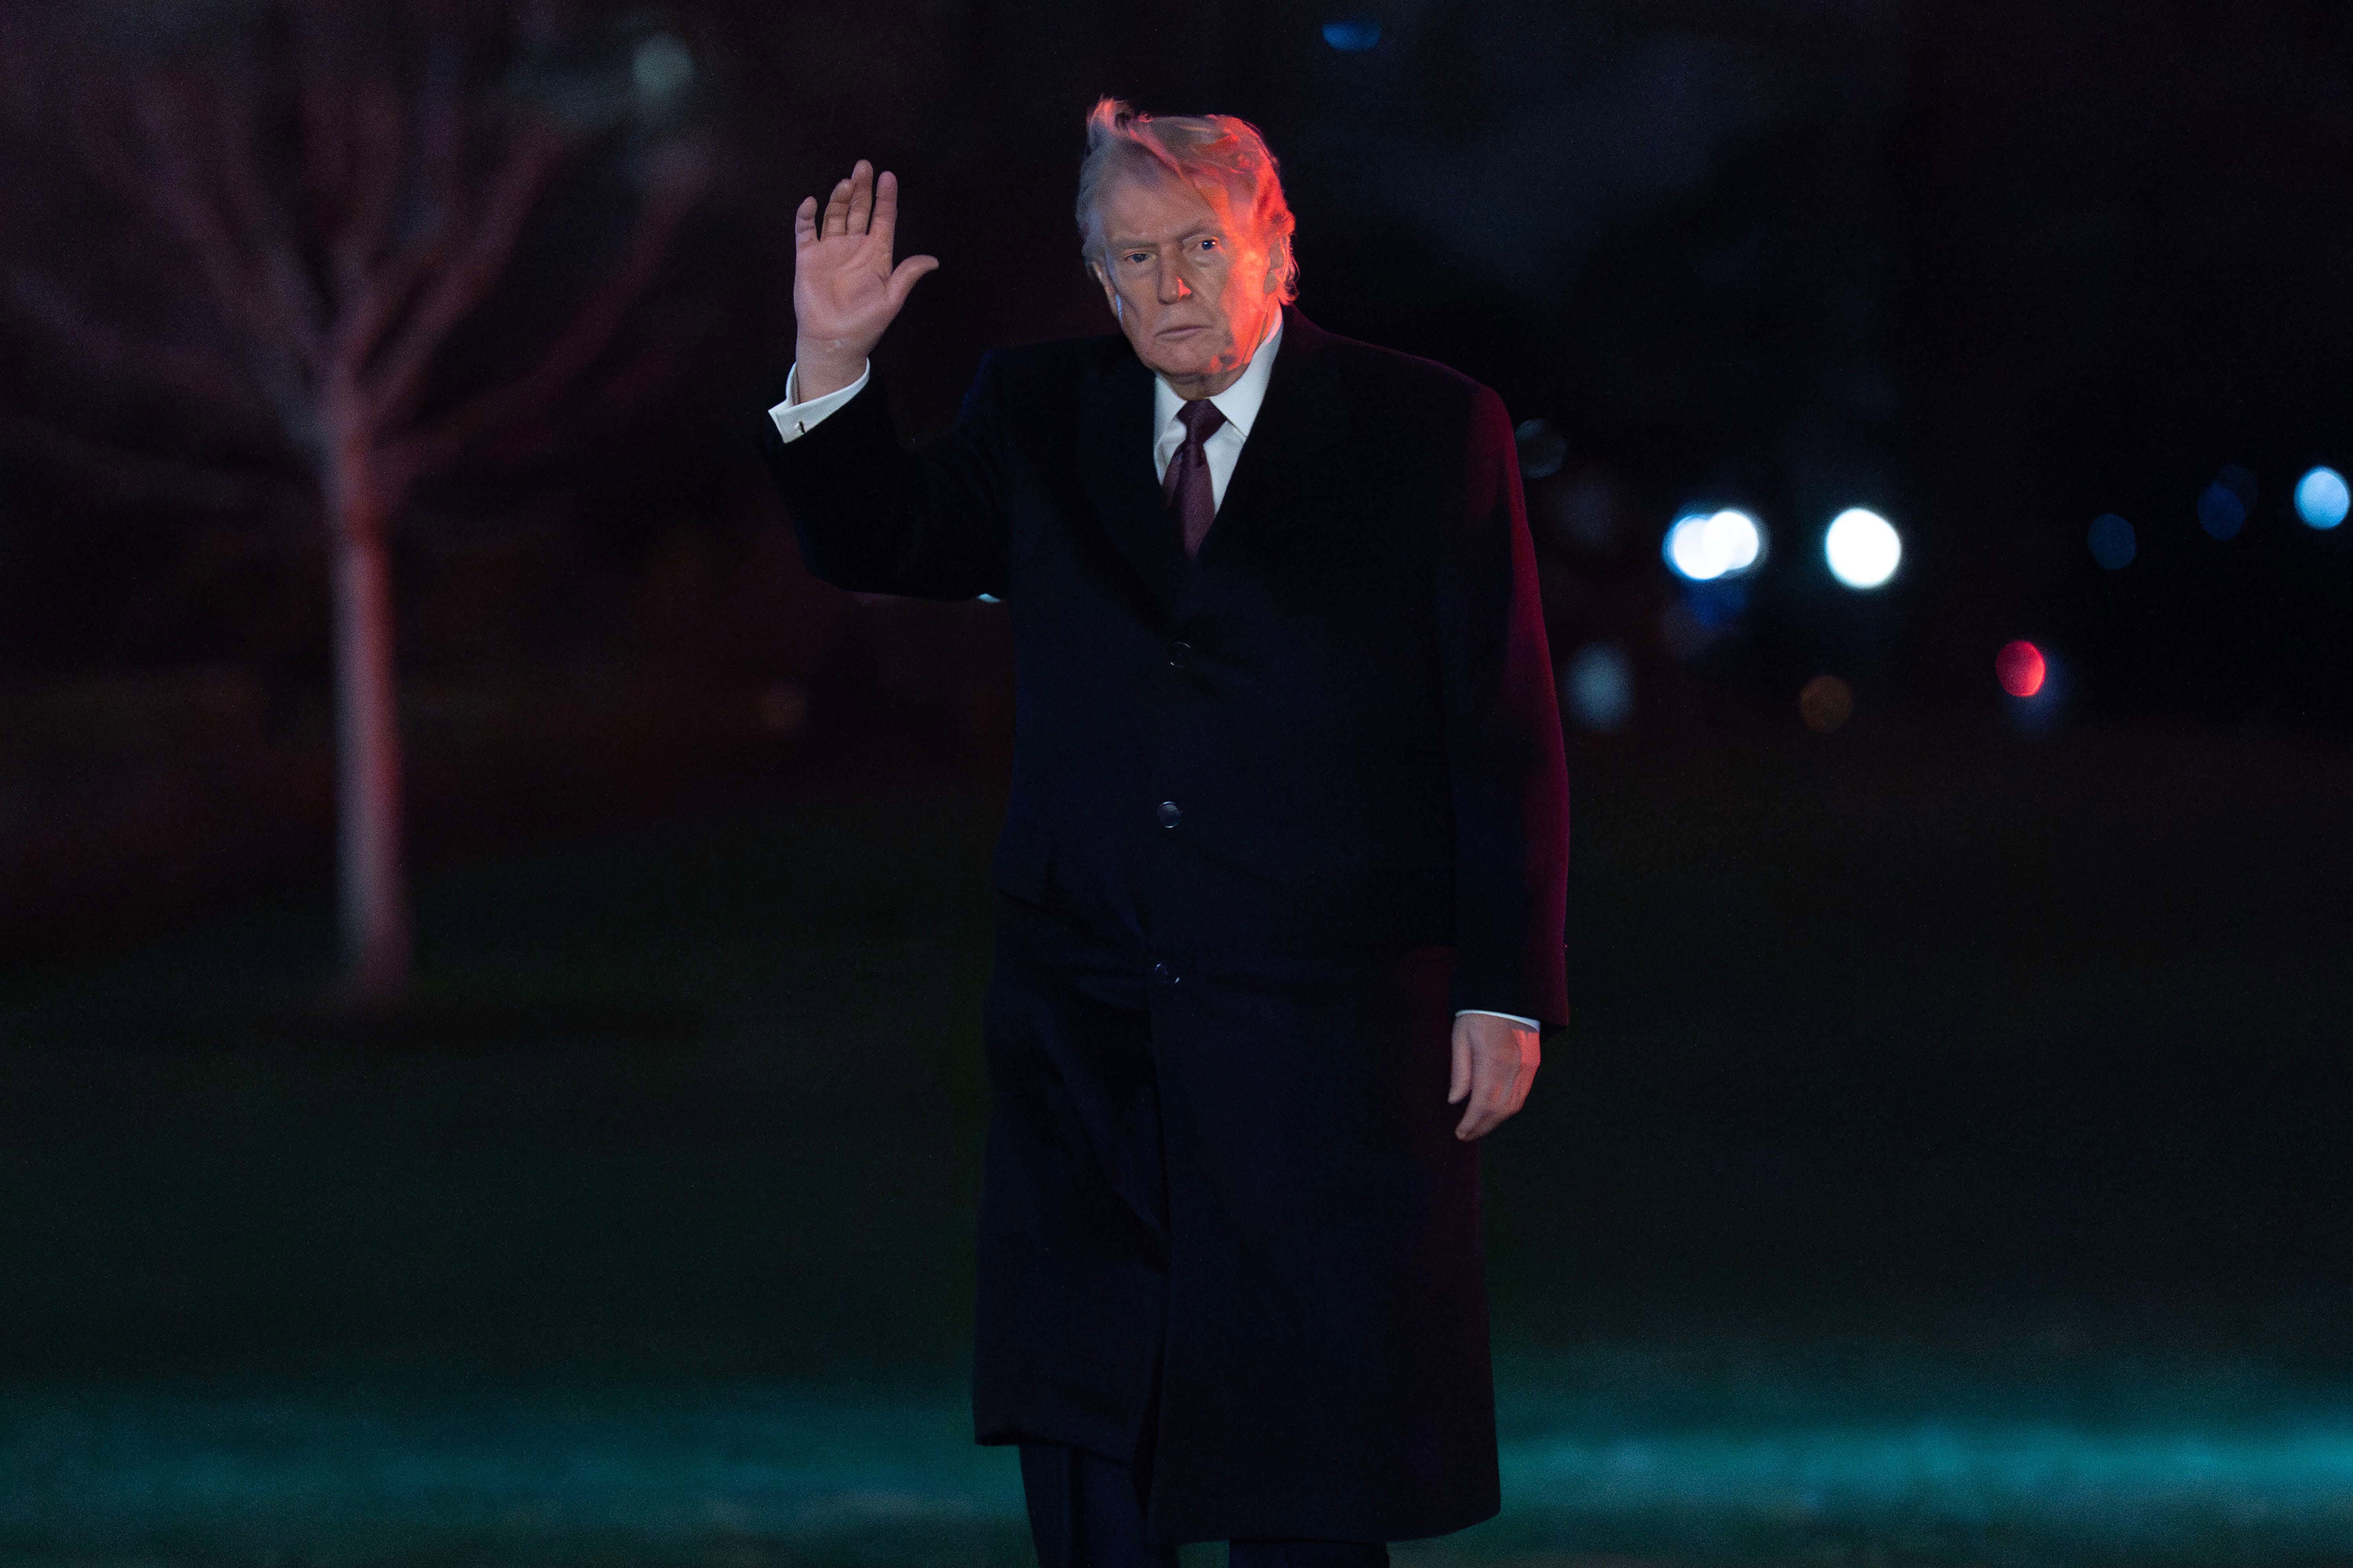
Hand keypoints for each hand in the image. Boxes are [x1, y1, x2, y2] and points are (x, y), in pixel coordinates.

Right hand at [792, 159, 938, 398]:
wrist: (833, 341)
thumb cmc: (865, 323)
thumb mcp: (891, 300)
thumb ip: (907, 275)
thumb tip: (933, 260)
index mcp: (876, 254)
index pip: (882, 219)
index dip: (886, 198)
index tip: (889, 177)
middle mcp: (853, 246)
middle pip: (859, 210)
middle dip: (862, 188)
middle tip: (864, 166)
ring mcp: (830, 249)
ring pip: (835, 215)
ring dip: (840, 198)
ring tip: (846, 183)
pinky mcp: (808, 257)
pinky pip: (805, 231)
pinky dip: (806, 216)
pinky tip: (812, 202)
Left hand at [1449, 1012, 1539, 1139]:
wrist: (1507, 995)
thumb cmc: (1478, 1014)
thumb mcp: (1460, 1038)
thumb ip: (1460, 1072)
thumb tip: (1455, 1100)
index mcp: (1492, 1061)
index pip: (1482, 1103)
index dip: (1472, 1123)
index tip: (1460, 1133)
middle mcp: (1513, 1068)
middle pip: (1499, 1110)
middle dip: (1482, 1126)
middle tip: (1467, 1135)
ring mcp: (1527, 1067)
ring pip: (1514, 1105)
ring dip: (1496, 1121)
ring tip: (1479, 1127)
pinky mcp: (1533, 1064)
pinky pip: (1523, 1095)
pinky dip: (1509, 1108)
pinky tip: (1496, 1112)